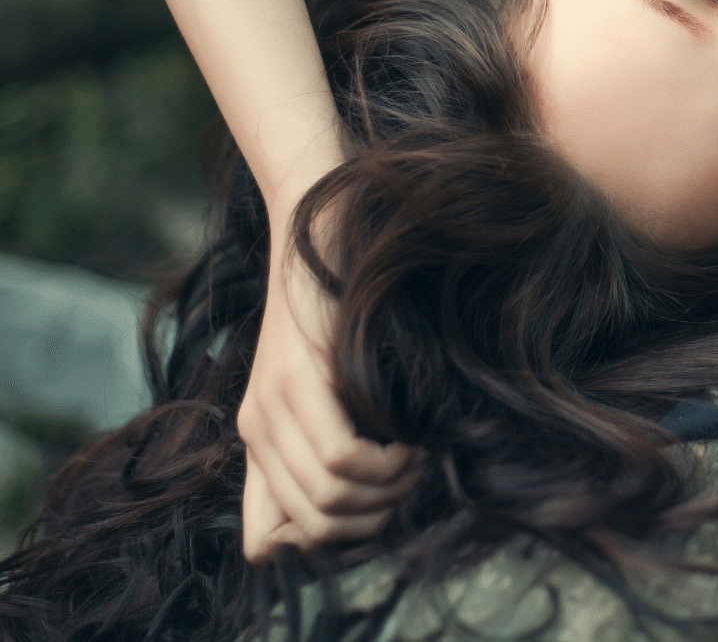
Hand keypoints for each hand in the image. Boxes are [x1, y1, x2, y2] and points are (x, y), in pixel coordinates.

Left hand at [237, 221, 417, 563]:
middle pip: (310, 527)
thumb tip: (361, 501)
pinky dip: (384, 464)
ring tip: (415, 458)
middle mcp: (255, 429)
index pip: (269, 543)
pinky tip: (408, 439)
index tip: (372, 505)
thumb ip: (326, 433)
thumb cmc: (343, 297)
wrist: (321, 222)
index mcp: (258, 436)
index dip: (327, 543)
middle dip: (371, 521)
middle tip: (409, 482)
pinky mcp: (299, 379)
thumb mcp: (328, 377)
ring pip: (326, 499)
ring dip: (385, 493)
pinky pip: (337, 458)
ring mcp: (272, 405)